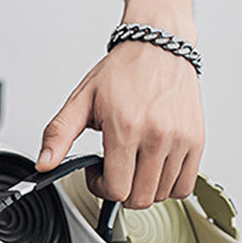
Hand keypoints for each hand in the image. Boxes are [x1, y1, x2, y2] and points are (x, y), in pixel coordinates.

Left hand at [35, 40, 203, 208]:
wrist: (159, 44)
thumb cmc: (123, 71)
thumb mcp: (81, 101)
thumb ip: (58, 134)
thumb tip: (45, 163)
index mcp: (126, 127)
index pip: (116, 190)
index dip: (101, 188)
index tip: (98, 172)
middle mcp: (157, 135)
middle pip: (139, 198)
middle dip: (121, 191)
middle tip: (115, 170)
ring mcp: (180, 139)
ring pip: (161, 195)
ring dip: (144, 188)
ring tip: (134, 163)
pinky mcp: (196, 139)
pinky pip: (185, 186)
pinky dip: (169, 186)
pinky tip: (155, 168)